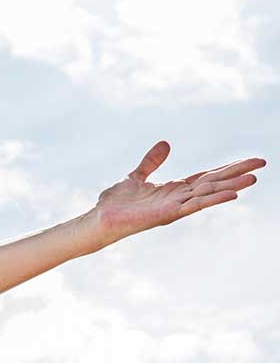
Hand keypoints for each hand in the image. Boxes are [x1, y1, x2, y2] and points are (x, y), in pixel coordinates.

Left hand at [91, 141, 264, 244]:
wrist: (100, 219)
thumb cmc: (116, 203)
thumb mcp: (135, 176)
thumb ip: (151, 162)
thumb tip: (166, 143)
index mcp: (174, 189)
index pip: (206, 176)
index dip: (226, 168)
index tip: (248, 161)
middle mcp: (179, 198)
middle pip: (213, 182)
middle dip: (237, 173)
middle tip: (262, 163)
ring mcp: (174, 207)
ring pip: (208, 194)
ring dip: (230, 186)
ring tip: (253, 178)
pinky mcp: (167, 215)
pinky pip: (194, 206)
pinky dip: (212, 200)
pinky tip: (231, 195)